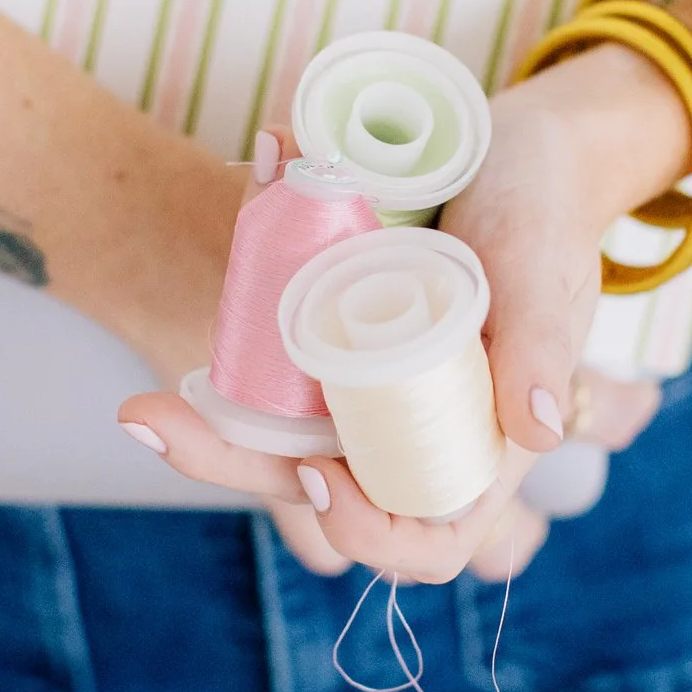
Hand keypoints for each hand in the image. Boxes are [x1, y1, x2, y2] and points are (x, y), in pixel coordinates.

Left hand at [121, 50, 691, 581]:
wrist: (516, 149)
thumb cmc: (546, 212)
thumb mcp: (546, 266)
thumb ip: (543, 341)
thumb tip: (538, 429)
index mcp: (480, 445)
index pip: (425, 542)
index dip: (368, 529)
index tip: (321, 472)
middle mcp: (413, 431)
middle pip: (321, 496)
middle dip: (235, 469)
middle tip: (159, 423)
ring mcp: (365, 392)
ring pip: (282, 447)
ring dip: (214, 434)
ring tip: (146, 414)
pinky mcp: (329, 344)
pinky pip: (273, 376)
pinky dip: (228, 363)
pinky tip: (172, 362)